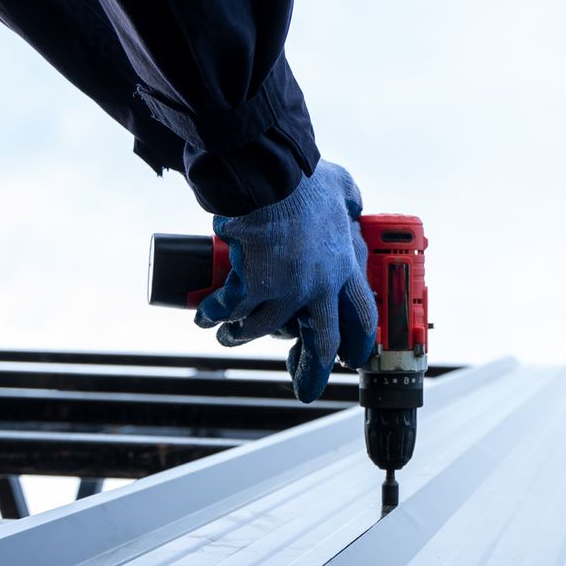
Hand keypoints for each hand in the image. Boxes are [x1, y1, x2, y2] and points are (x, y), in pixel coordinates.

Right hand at [196, 160, 377, 402]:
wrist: (269, 175)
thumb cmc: (302, 177)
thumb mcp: (340, 186)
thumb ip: (348, 198)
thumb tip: (352, 203)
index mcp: (342, 267)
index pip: (361, 315)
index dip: (357, 340)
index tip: (349, 358)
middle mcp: (318, 287)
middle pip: (321, 342)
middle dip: (312, 371)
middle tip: (304, 390)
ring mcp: (284, 291)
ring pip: (262, 330)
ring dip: (242, 336)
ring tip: (228, 335)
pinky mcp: (250, 286)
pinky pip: (228, 311)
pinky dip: (213, 316)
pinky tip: (204, 317)